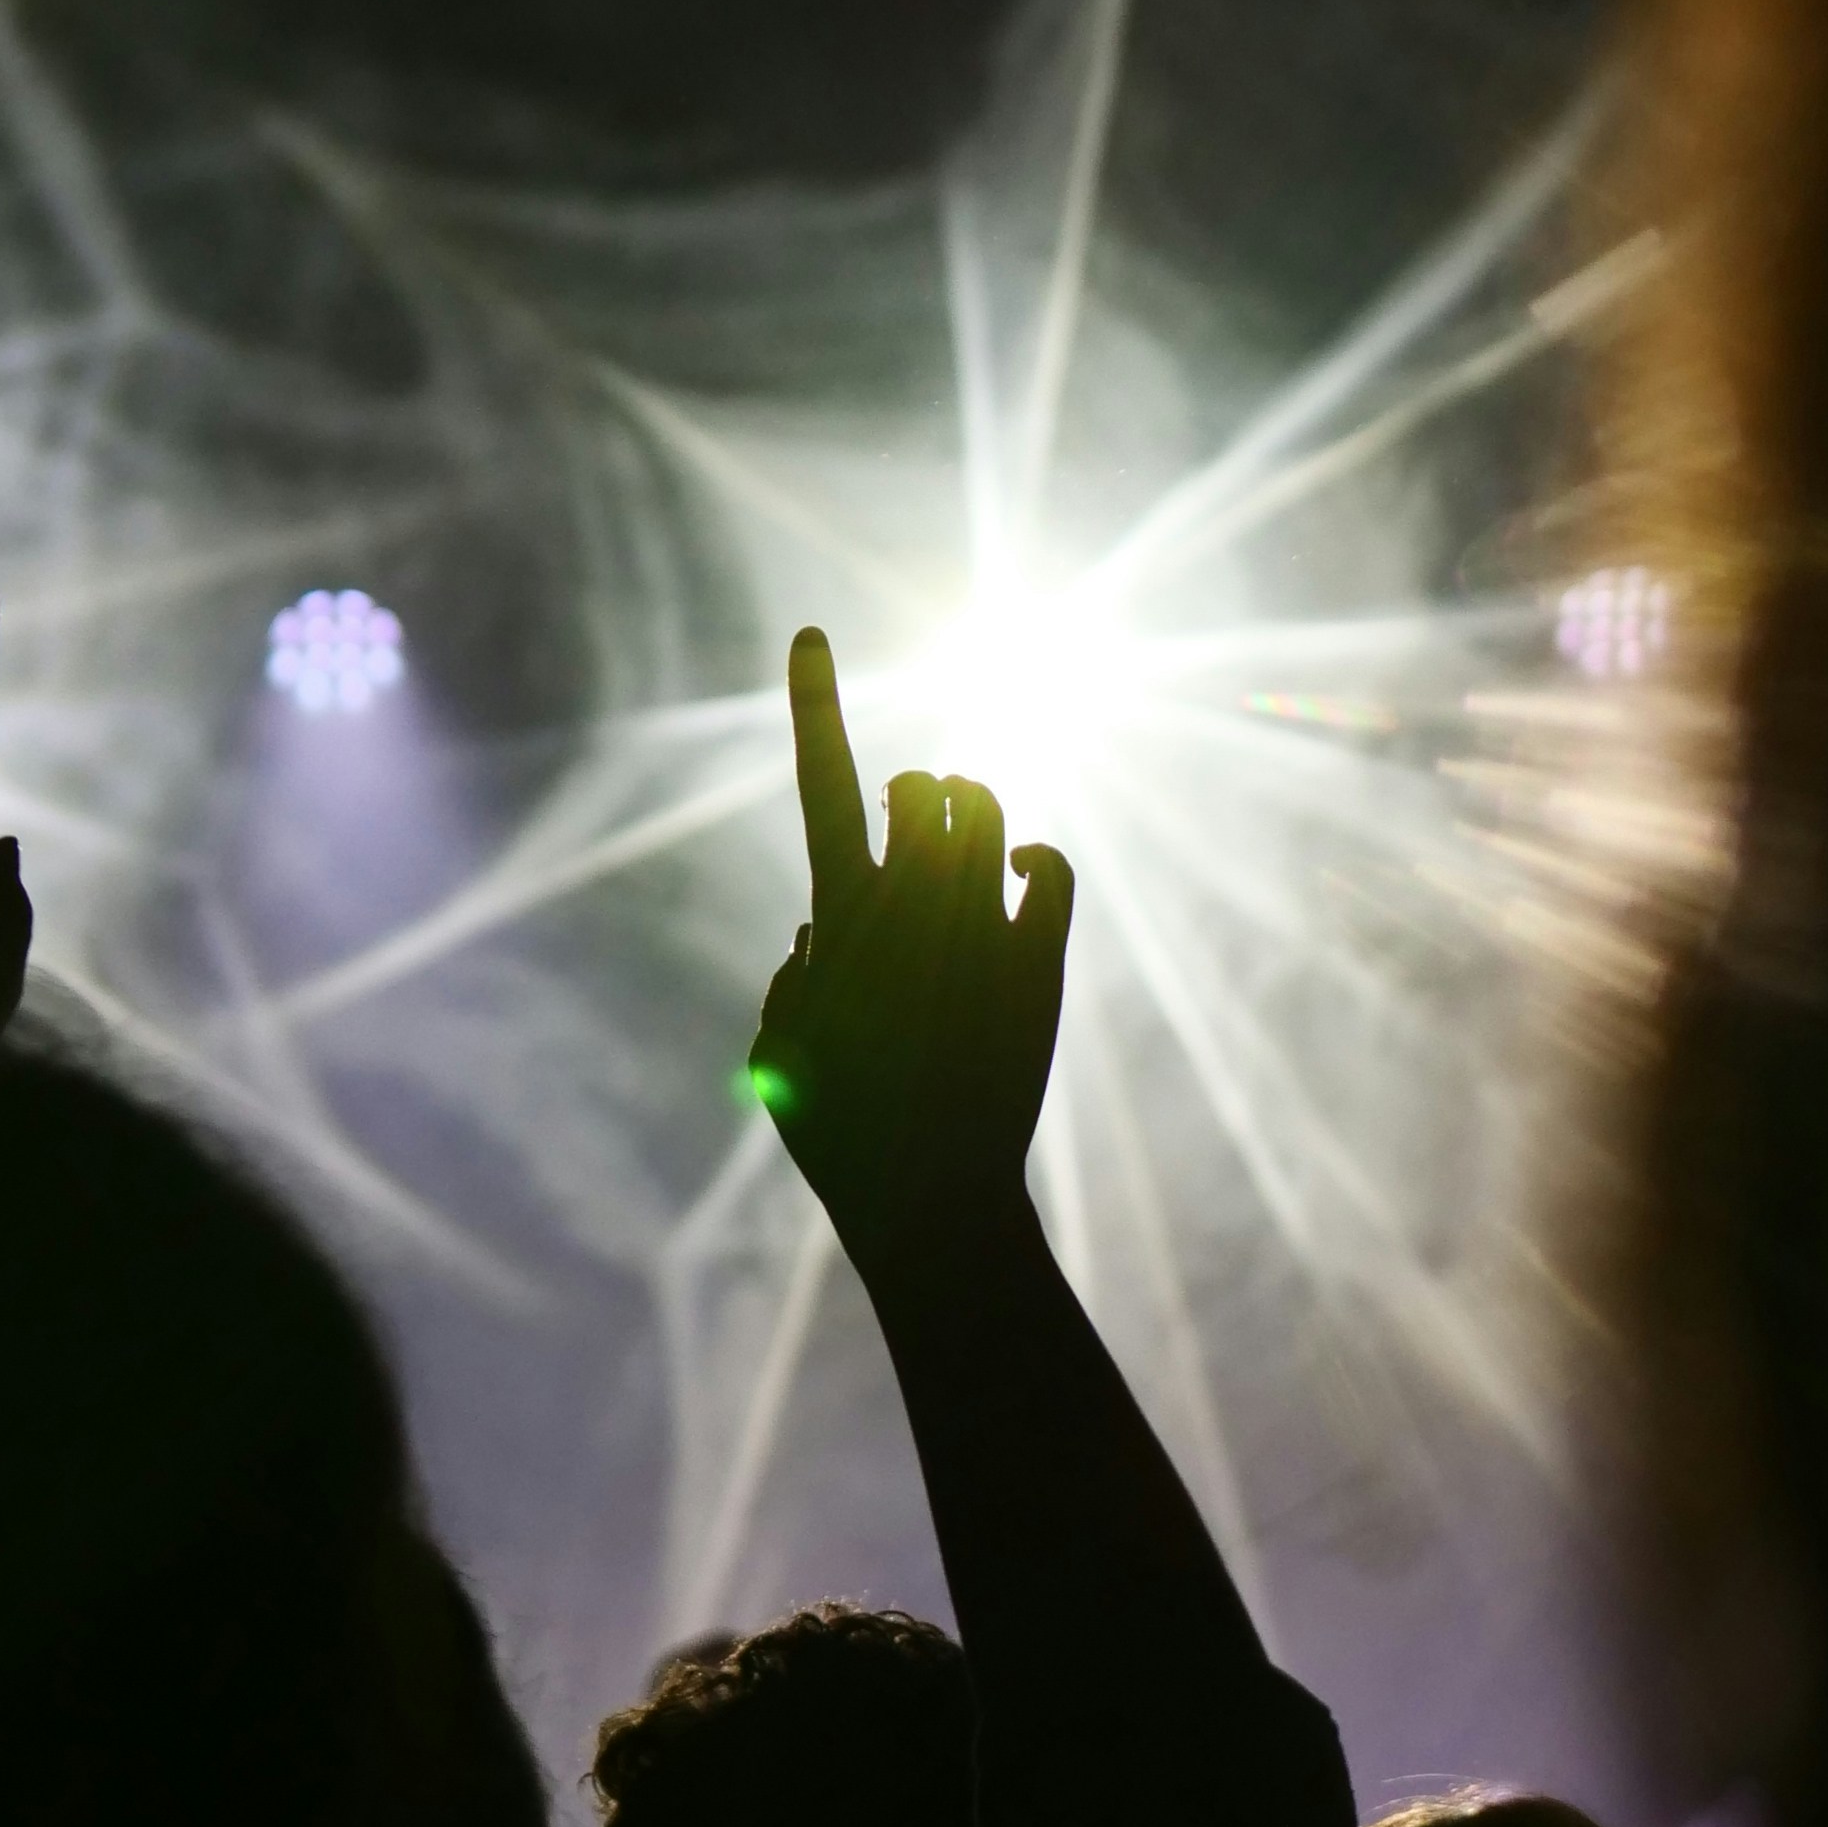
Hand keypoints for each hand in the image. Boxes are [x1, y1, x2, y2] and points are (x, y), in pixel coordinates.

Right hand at [748, 620, 1071, 1290]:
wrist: (930, 1191)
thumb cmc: (840, 1136)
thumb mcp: (780, 1061)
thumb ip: (789, 989)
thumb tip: (813, 941)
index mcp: (839, 919)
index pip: (823, 786)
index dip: (814, 704)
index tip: (809, 636)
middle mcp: (913, 903)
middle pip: (923, 786)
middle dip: (919, 786)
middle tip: (918, 815)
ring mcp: (980, 926)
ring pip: (987, 809)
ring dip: (972, 807)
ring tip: (962, 845)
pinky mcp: (1037, 959)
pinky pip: (1048, 866)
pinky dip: (1034, 855)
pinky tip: (1018, 874)